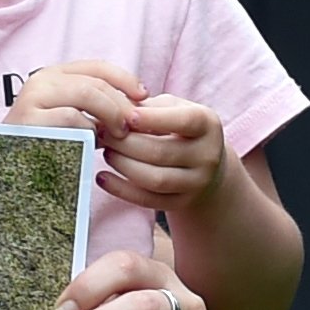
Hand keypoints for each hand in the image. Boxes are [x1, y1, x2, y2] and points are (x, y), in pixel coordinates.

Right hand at [5, 60, 144, 141]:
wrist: (8, 165)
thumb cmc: (49, 143)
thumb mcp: (75, 118)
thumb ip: (98, 107)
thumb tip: (139, 106)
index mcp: (53, 75)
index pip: (97, 66)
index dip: (125, 79)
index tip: (144, 96)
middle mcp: (41, 80)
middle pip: (95, 81)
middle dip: (121, 103)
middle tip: (133, 125)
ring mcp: (33, 98)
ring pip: (86, 93)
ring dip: (110, 113)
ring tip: (118, 134)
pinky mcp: (31, 119)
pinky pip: (73, 117)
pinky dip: (89, 130)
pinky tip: (93, 143)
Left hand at [98, 93, 226, 212]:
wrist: (205, 163)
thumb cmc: (177, 126)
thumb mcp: (170, 108)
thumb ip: (145, 106)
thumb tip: (109, 110)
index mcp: (206, 124)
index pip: (183, 121)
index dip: (153, 119)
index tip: (126, 117)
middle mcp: (207, 155)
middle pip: (161, 152)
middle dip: (124, 143)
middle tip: (101, 134)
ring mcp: (197, 182)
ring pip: (155, 179)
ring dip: (123, 165)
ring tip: (106, 152)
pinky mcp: (182, 202)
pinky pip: (148, 200)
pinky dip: (121, 189)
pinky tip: (103, 177)